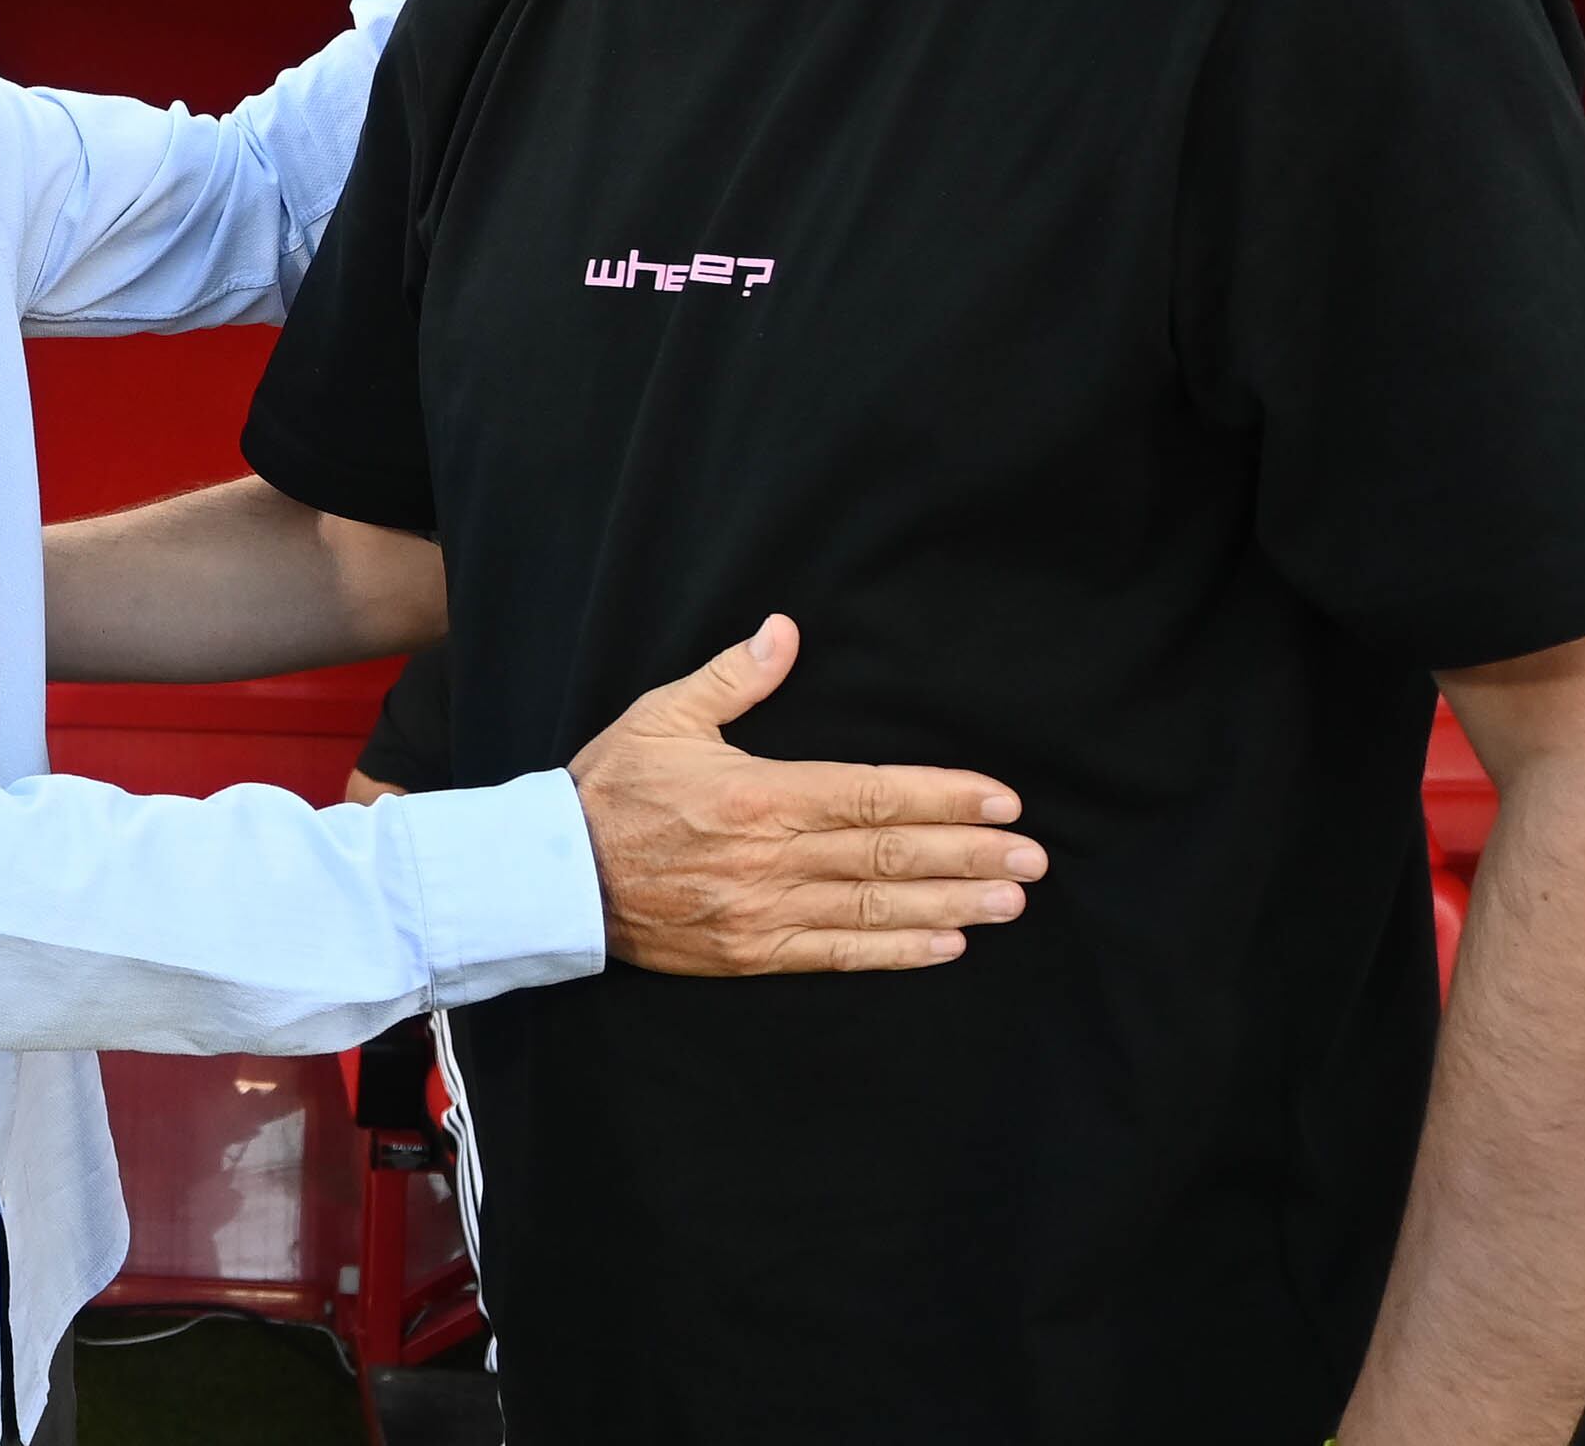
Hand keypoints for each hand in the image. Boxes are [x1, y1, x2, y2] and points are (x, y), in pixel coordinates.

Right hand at [570, 617, 1040, 976]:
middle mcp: (769, 856)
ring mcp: (762, 910)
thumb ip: (735, 676)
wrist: (552, 877)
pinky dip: (895, 951)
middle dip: (967, 854)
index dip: (941, 799)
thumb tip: (786, 630)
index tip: (1000, 801)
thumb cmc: (610, 788)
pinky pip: (836, 955)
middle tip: (1031, 858)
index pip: (870, 795)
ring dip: (949, 904)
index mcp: (757, 794)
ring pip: (873, 907)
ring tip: (1009, 902)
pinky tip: (945, 944)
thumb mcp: (665, 715)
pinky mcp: (750, 953)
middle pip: (887, 855)